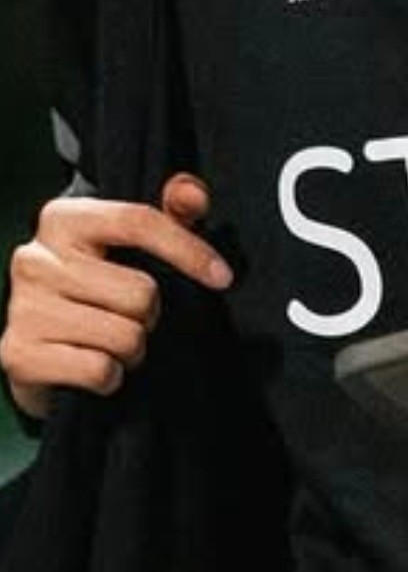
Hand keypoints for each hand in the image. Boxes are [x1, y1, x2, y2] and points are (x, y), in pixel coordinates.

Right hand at [0, 173, 230, 419]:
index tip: (223, 277)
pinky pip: (99, 370)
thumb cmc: (99, 285)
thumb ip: (173, 211)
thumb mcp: (134, 242)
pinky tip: (97, 367)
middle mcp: (35, 256)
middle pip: (140, 292)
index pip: (140, 222)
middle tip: (133, 317)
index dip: (189, 250)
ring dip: (134, 349)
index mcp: (64, 217)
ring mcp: (21, 306)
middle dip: (151, 314)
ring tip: (114, 341)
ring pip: (125, 335)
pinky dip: (110, 376)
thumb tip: (194, 194)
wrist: (39, 347)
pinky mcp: (16, 354)